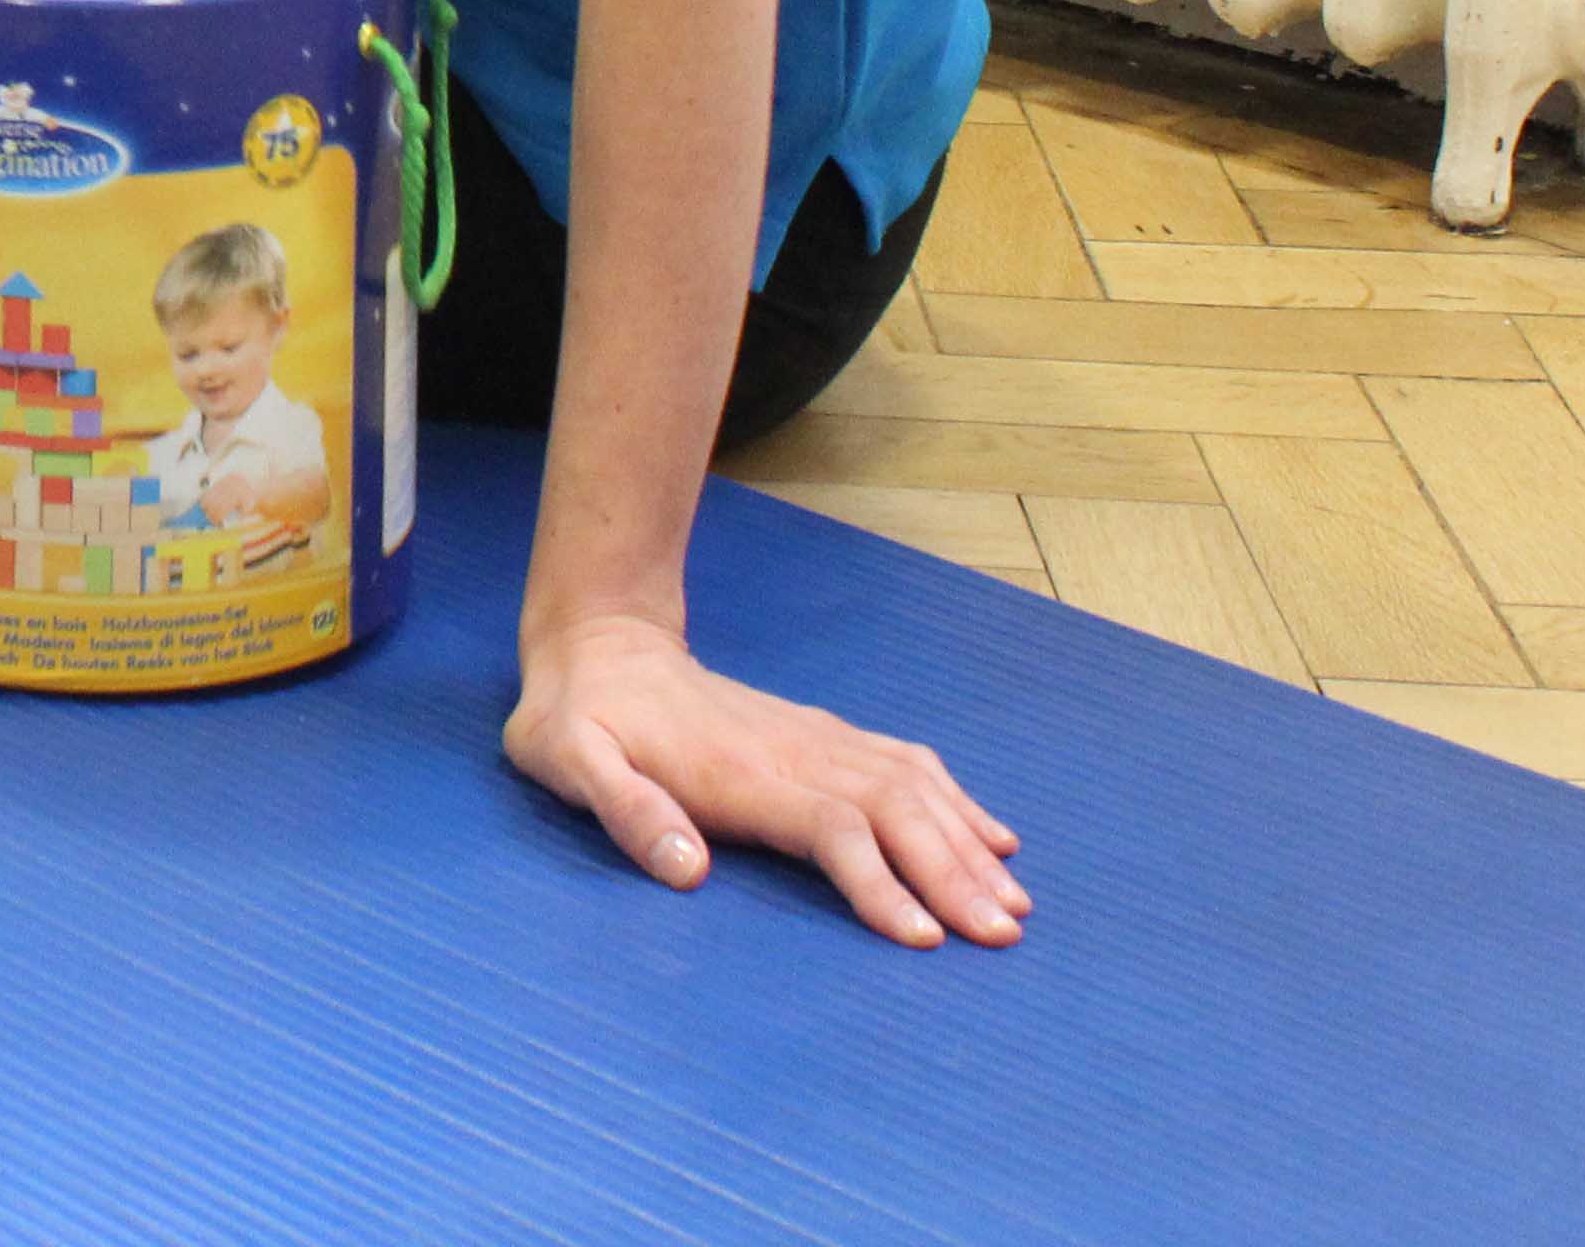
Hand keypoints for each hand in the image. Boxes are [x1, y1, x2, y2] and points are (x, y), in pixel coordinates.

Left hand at [503, 611, 1026, 950]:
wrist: (600, 647)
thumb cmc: (581, 720)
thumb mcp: (570, 761)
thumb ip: (626, 814)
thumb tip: (687, 871)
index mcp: (742, 773)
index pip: (833, 827)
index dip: (880, 882)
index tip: (924, 937)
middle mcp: (796, 752)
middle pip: (895, 810)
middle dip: (952, 874)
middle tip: (1002, 936)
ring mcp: (815, 739)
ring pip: (913, 787)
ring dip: (966, 843)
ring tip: (1014, 903)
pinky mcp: (821, 735)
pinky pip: (906, 764)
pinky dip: (957, 801)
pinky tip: (993, 837)